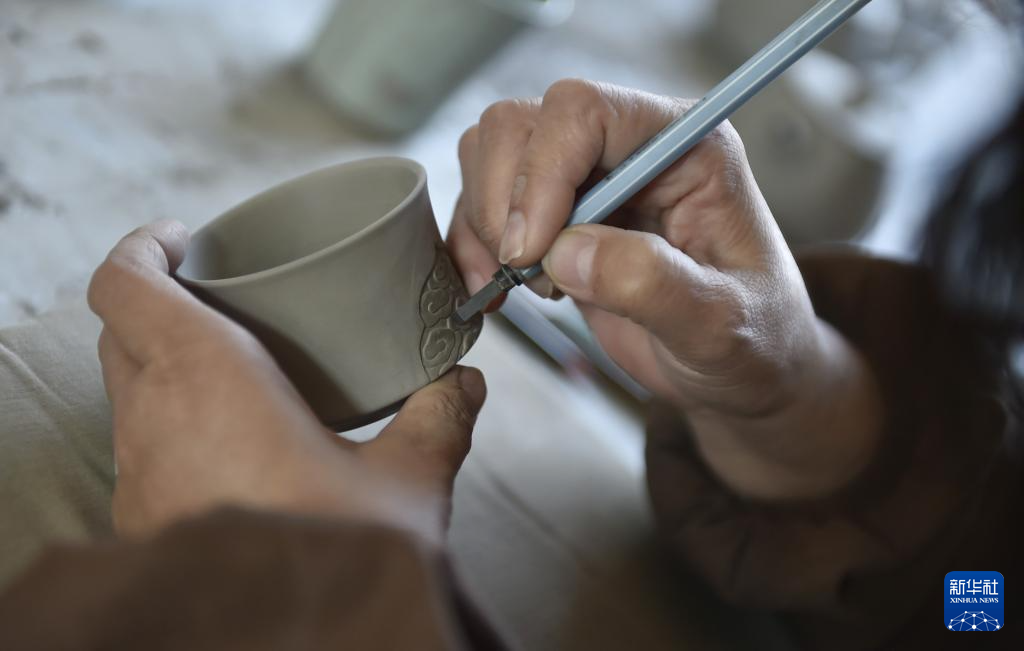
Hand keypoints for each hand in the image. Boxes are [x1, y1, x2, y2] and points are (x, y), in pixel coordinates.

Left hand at [89, 221, 485, 542]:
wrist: (289, 648)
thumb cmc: (337, 556)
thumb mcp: (407, 484)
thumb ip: (438, 420)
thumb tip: (464, 384)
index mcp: (206, 382)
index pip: (126, 284)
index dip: (144, 246)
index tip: (185, 237)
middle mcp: (152, 424)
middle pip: (123, 333)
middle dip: (162, 300)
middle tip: (224, 294)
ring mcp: (139, 480)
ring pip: (129, 394)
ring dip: (165, 364)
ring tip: (236, 367)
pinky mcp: (146, 524)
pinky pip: (144, 448)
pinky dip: (173, 422)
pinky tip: (236, 444)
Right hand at [449, 80, 880, 499]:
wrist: (736, 370)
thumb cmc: (749, 342)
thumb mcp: (719, 326)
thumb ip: (652, 284)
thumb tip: (565, 252)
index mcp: (685, 146)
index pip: (586, 111)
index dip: (542, 174)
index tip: (530, 254)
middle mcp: (632, 145)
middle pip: (523, 123)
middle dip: (504, 202)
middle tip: (524, 275)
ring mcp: (589, 173)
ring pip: (493, 151)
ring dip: (486, 221)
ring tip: (525, 284)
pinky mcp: (556, 209)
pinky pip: (484, 196)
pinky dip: (473, 242)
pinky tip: (501, 288)